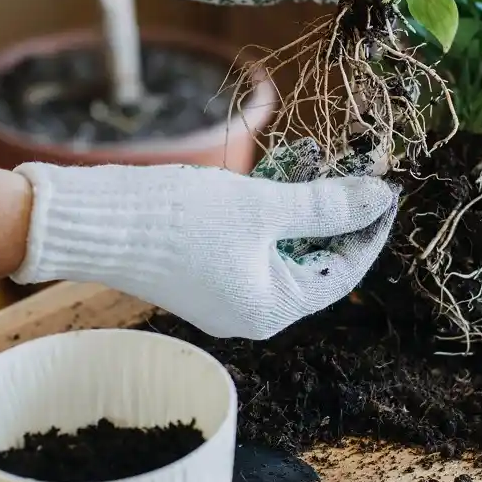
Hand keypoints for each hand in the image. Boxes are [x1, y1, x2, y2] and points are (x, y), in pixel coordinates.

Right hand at [10, 159, 398, 339]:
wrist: (94, 222)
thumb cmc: (180, 219)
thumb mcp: (264, 206)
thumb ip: (326, 205)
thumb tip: (381, 197)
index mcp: (272, 310)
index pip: (343, 271)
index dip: (367, 228)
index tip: (387, 189)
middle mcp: (251, 314)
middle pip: (315, 264)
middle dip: (335, 217)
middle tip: (353, 172)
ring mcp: (225, 299)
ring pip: (284, 253)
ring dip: (302, 213)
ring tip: (314, 168)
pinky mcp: (203, 278)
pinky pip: (254, 250)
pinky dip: (270, 220)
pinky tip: (275, 183)